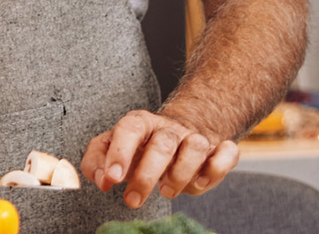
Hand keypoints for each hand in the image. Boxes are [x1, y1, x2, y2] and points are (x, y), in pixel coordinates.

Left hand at [82, 109, 239, 207]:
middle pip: (162, 145)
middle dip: (146, 176)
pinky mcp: (217, 149)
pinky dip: (218, 168)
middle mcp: (168, 128)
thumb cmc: (138, 148)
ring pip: (195, 147)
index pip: (129, 129)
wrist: (177, 134)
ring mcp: (194, 137)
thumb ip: (95, 162)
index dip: (120, 153)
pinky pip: (227, 153)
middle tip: (133, 200)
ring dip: (181, 174)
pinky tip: (201, 181)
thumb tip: (101, 180)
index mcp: (140, 123)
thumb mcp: (111, 149)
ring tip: (166, 191)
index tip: (112, 179)